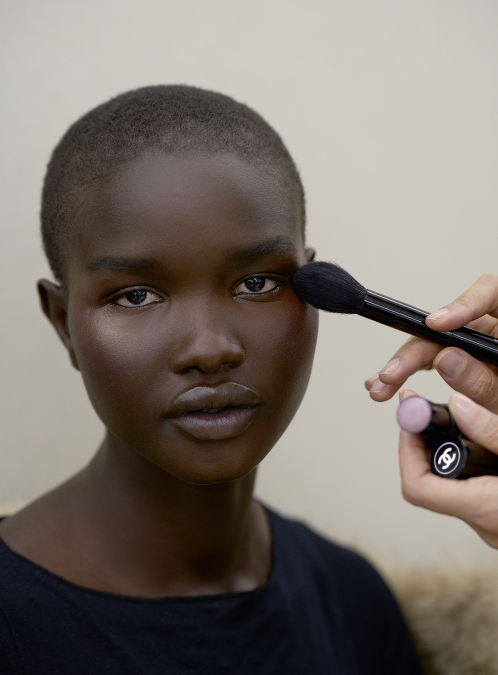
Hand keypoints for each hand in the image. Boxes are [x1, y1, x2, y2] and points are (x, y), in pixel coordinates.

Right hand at [364, 275, 497, 412]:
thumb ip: (484, 382)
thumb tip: (445, 359)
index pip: (492, 295)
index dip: (462, 306)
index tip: (436, 324)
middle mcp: (494, 331)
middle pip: (449, 328)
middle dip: (414, 351)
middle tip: (392, 374)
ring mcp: (478, 346)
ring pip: (436, 344)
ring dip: (404, 365)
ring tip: (380, 386)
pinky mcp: (465, 359)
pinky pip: (436, 358)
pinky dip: (413, 371)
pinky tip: (391, 384)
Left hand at [399, 389, 497, 548]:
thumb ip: (491, 430)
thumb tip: (456, 405)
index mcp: (486, 510)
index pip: (417, 487)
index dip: (407, 450)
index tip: (413, 419)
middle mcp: (484, 523)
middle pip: (430, 482)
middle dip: (429, 443)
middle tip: (434, 413)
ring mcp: (491, 524)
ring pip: (451, 484)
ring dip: (451, 452)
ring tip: (464, 421)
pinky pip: (470, 488)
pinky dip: (470, 463)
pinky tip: (484, 443)